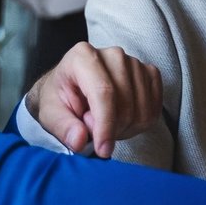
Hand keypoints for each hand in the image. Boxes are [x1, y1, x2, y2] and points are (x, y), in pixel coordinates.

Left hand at [28, 42, 162, 157]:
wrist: (74, 87)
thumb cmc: (61, 98)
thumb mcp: (50, 114)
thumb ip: (63, 127)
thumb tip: (79, 140)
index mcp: (83, 57)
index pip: (103, 92)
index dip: (105, 125)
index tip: (102, 149)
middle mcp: (113, 55)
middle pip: (125, 103)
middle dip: (113, 129)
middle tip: (94, 130)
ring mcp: (135, 63)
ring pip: (142, 109)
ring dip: (126, 128)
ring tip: (106, 123)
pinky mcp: (150, 73)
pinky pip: (154, 108)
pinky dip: (140, 123)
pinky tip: (123, 120)